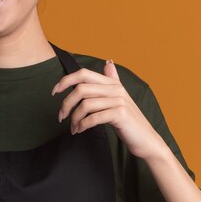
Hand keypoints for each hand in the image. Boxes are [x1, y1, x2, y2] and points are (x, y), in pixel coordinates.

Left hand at [51, 60, 165, 159]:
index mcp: (112, 83)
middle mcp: (115, 89)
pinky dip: (83, 125)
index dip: (65, 80)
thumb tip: (108, 62)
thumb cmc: (128, 120)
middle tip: (61, 117)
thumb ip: (112, 80)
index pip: (83, 74)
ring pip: (85, 105)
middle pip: (81, 89)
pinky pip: (93, 118)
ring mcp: (119, 101)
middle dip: (66, 104)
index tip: (54, 92)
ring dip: (74, 118)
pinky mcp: (120, 115)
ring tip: (73, 128)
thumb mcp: (119, 97)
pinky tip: (80, 130)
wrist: (146, 139)